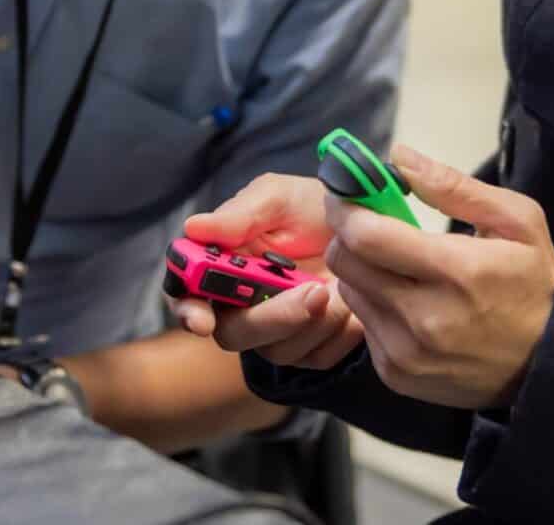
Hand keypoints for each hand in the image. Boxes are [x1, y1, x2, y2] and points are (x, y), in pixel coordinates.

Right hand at [169, 172, 365, 371]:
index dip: (188, 311)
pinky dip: (337, 330)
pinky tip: (349, 301)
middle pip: (232, 333)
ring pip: (277, 350)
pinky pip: (316, 356)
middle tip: (312, 292)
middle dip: (270, 318)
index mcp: (221, 265)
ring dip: (312, 320)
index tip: (202, 319)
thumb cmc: (311, 207)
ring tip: (336, 284)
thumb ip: (240, 215)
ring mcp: (276, 329)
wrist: (368, 228)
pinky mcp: (310, 347)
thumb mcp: (279, 197)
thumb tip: (193, 227)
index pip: (186, 295)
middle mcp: (241, 303)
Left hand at [323, 145, 553, 409]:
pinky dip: (373, 305)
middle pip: (346, 263)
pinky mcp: (397, 375)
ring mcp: (407, 354)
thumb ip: (454, 186)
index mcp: (457, 272)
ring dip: (361, 270)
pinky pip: (362, 326)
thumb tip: (398, 157)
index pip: (366, 236)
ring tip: (394, 265)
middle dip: (348, 234)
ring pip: (349, 292)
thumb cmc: (533, 282)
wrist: (551, 362)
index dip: (345, 208)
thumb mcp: (516, 221)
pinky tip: (404, 301)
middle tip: (368, 223)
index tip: (345, 193)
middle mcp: (425, 319)